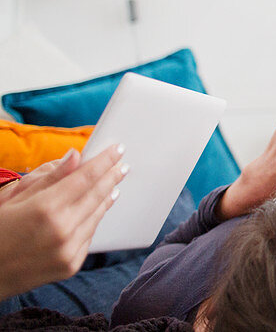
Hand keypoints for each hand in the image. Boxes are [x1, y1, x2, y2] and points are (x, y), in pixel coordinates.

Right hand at [0, 145, 126, 298]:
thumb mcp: (14, 198)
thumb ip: (49, 177)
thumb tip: (75, 156)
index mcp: (45, 208)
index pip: (86, 177)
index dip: (105, 161)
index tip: (118, 149)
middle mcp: (61, 230)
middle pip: (97, 195)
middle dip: (112, 176)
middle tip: (122, 164)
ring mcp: (68, 250)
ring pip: (97, 216)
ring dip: (107, 198)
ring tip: (113, 185)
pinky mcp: (70, 266)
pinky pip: (89, 236)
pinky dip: (94, 220)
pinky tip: (97, 210)